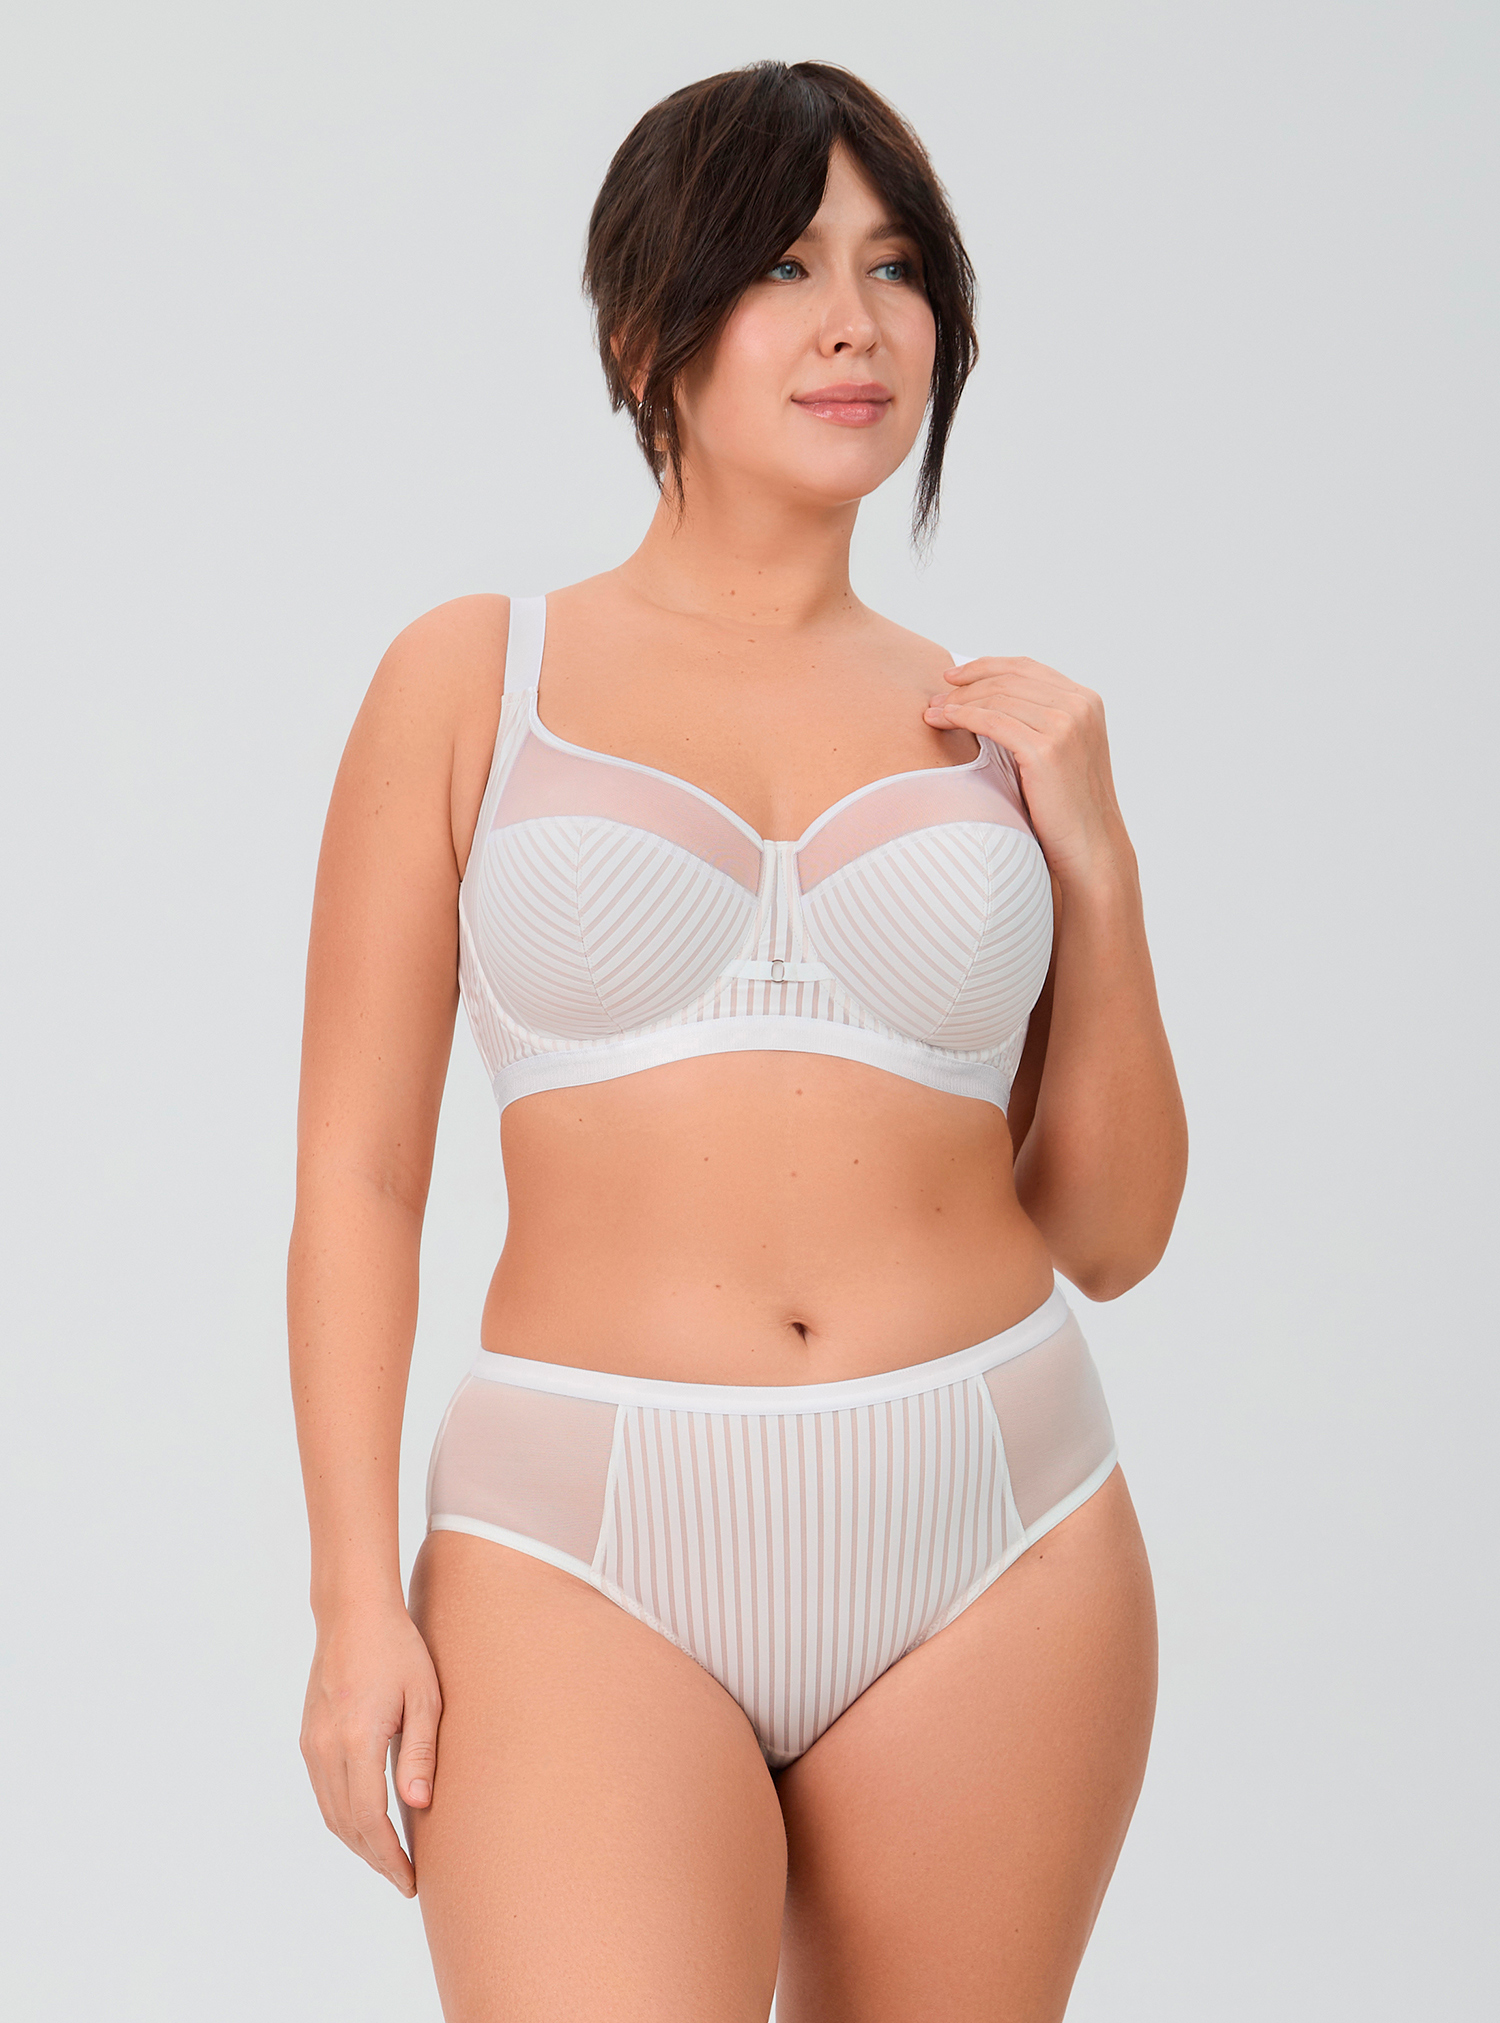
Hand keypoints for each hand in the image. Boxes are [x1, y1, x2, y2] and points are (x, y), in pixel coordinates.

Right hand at [300, 1604, 441, 1896]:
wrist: (353, 1613)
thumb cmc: (398, 1648)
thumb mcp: (424, 1696)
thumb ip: (421, 1752)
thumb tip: (420, 1805)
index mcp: (356, 1738)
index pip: (368, 1818)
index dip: (388, 1857)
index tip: (409, 1880)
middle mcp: (326, 1747)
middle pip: (345, 1824)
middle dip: (375, 1858)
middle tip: (404, 1880)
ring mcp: (312, 1743)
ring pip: (330, 1813)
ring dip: (358, 1842)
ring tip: (390, 1859)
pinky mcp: (309, 1738)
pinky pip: (323, 1793)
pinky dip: (344, 1818)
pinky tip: (368, 1824)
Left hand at [924, 657, 1131, 888]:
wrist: (1091, 846)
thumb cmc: (1066, 807)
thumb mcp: (1058, 751)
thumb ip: (1036, 722)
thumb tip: (984, 702)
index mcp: (1085, 700)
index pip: (1025, 668)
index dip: (984, 667)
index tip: (953, 676)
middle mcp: (1079, 705)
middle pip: (1008, 680)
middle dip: (965, 686)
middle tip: (935, 699)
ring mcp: (1066, 725)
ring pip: (997, 698)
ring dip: (957, 702)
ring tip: (932, 713)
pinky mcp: (1047, 749)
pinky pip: (992, 721)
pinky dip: (963, 717)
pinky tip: (943, 721)